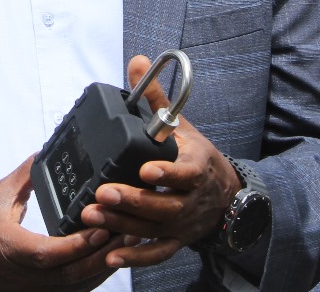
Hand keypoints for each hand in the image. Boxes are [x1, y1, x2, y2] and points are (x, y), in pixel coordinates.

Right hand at [0, 155, 124, 291]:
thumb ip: (24, 176)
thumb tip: (45, 153)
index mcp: (10, 248)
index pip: (49, 254)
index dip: (78, 244)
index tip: (102, 227)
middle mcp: (23, 275)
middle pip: (71, 275)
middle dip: (103, 255)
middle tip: (129, 230)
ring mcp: (30, 288)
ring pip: (74, 287)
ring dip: (102, 267)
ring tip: (127, 243)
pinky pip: (70, 291)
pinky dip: (91, 277)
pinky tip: (107, 261)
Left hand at [78, 55, 241, 269]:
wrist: (226, 195)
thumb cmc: (197, 157)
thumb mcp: (182, 126)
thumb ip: (155, 98)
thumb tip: (137, 62)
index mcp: (197, 167)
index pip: (187, 172)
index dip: (168, 172)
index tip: (145, 170)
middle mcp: (192, 199)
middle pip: (165, 204)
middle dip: (133, 200)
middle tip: (103, 193)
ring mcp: (183, 223)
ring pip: (155, 229)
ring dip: (124, 224)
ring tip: (93, 215)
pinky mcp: (175, 240)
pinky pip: (156, 254)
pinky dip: (136, 258)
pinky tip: (111, 255)